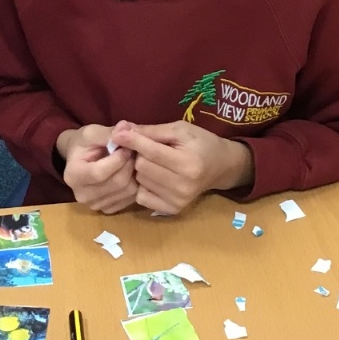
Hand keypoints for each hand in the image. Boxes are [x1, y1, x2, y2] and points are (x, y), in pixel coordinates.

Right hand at [57, 124, 138, 213]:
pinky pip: (131, 199)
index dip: (119, 158)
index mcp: (73, 175)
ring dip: (135, 173)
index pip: (101, 172)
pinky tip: (131, 173)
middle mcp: (82, 195)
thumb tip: (126, 127)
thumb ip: (109, 132)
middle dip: (130, 164)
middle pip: (117, 183)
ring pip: (127, 191)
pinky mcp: (107, 209)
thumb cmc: (84, 144)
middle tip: (134, 151)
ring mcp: (95, 205)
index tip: (127, 145)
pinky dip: (136, 185)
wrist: (78, 159)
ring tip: (132, 161)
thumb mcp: (92, 133)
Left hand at [110, 120, 253, 216]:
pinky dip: (144, 186)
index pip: (151, 152)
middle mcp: (183, 186)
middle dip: (140, 155)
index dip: (132, 141)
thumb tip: (120, 131)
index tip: (118, 133)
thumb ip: (151, 131)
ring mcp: (178, 201)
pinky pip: (142, 197)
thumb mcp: (179, 130)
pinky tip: (155, 177)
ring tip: (154, 162)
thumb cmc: (200, 143)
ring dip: (142, 170)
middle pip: (142, 167)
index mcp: (188, 164)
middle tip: (148, 149)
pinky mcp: (173, 209)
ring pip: (140, 181)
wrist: (220, 166)